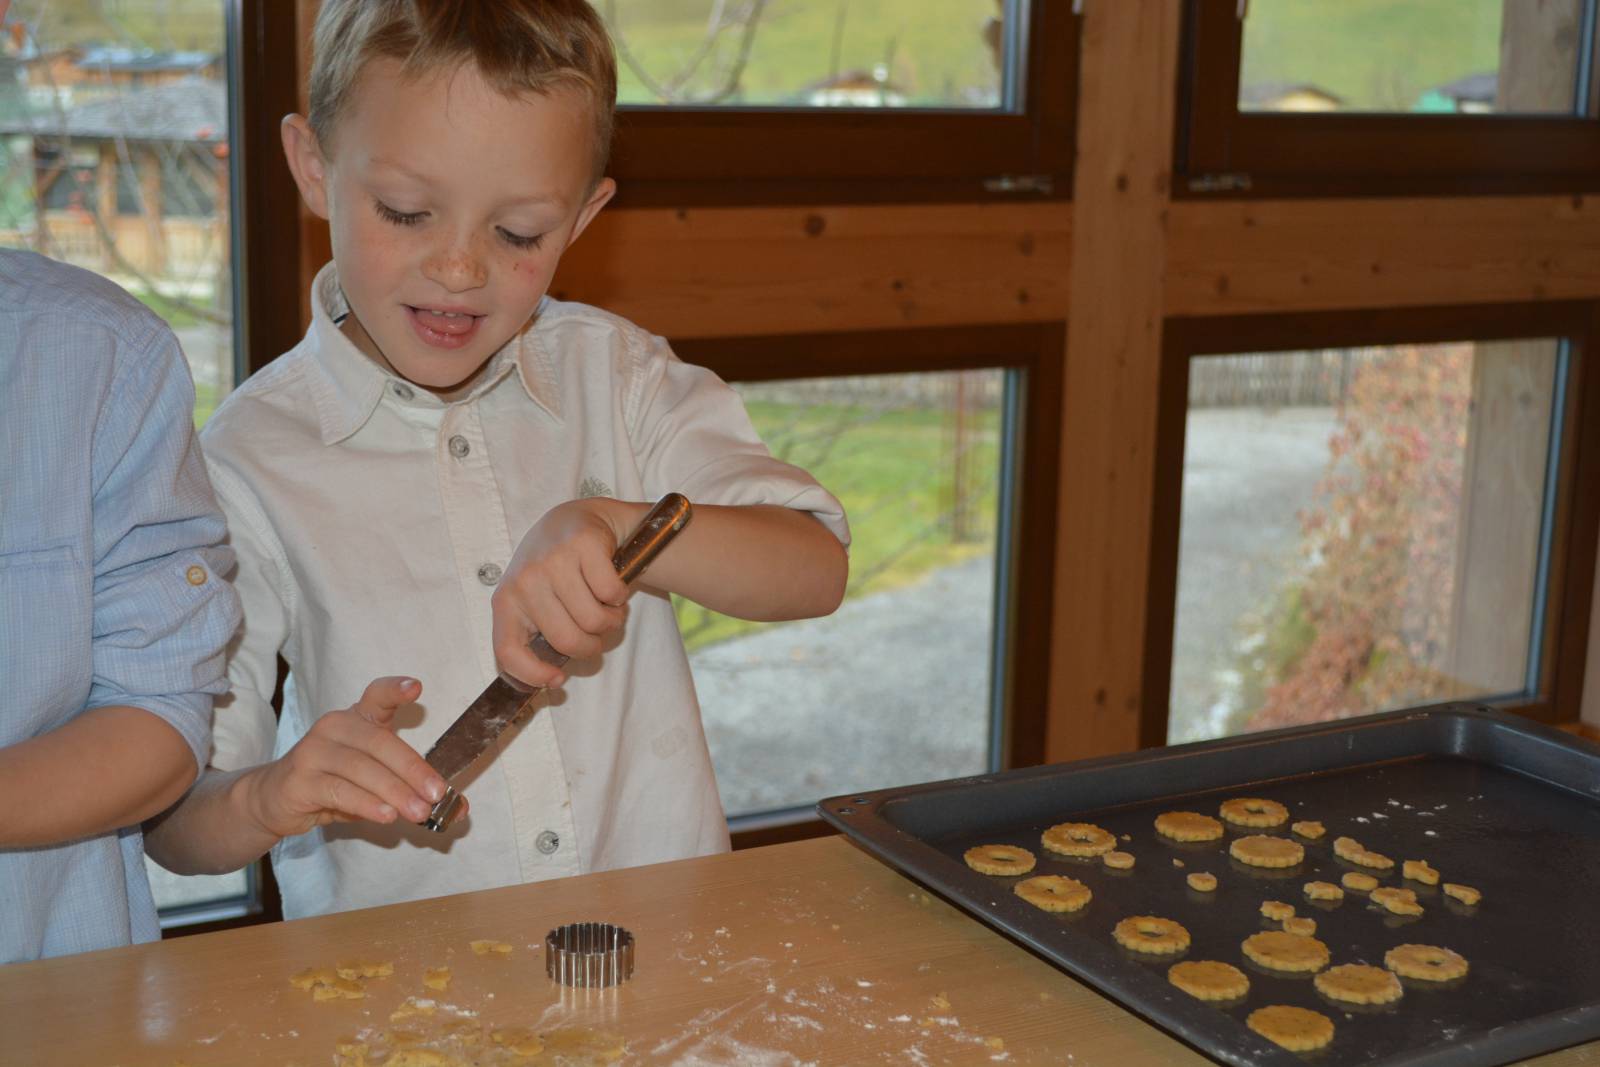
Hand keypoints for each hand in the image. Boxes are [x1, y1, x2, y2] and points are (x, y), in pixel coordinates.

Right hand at [239, 676, 454, 836]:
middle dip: (412, 769)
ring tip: (418, 812)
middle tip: (436, 792)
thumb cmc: (334, 783)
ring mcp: (313, 751)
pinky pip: (339, 790)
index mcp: (357, 718)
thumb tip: (460, 808)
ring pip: (361, 768)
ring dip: (394, 792)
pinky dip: (366, 804)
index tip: (417, 688)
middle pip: (379, 742)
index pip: (377, 695)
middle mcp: (335, 727)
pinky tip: (385, 815)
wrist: (276, 798)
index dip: (396, 690)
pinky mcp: (300, 779)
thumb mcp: (376, 782)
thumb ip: (413, 788)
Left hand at [493, 498, 633, 687]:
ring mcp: (553, 560)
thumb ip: (537, 635)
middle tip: (598, 635)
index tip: (558, 680)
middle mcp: (525, 580)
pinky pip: (611, 592)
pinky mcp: (583, 544)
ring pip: (594, 619)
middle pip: (567, 640)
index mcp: (506, 600)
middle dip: (593, 646)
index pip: (508, 650)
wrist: (574, 520)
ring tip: (606, 607)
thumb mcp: (534, 600)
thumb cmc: (554, 570)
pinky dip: (619, 596)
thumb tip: (553, 681)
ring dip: (611, 620)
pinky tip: (610, 584)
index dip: (533, 674)